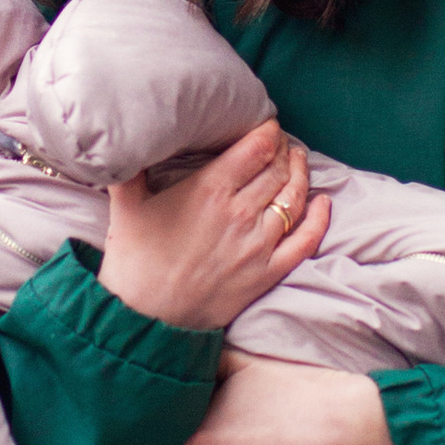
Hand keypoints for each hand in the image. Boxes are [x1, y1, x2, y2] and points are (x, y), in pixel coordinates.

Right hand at [100, 121, 328, 333]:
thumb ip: (129, 167)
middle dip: (283, 150)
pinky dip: (319, 219)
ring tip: (298, 161)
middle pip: (278, 168)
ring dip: (301, 174)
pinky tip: (322, 203)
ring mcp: (258, 244)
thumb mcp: (126, 205)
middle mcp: (241, 212)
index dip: (268, 131)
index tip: (267, 126)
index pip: (256, 147)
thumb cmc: (134, 261)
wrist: (144, 318)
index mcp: (210, 189)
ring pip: (294, 198)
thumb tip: (122, 139)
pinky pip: (305, 241)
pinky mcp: (267, 273)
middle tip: (280, 143)